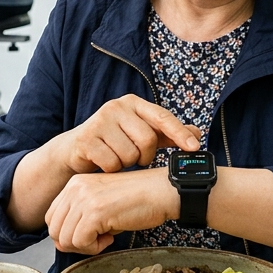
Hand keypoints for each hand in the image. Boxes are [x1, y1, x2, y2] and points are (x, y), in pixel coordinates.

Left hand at [45, 168, 177, 253]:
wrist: (163, 191)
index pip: (51, 217)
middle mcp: (75, 188)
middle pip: (54, 230)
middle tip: (97, 240)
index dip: (67, 233)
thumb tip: (62, 243)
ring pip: (65, 239)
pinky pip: (81, 242)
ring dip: (86, 246)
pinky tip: (110, 237)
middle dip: (74, 243)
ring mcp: (83, 199)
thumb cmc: (139, 199)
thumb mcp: (101, 204)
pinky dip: (95, 248)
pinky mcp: (95, 212)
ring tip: (106, 237)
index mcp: (74, 184)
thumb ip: (80, 219)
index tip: (89, 235)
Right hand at [54, 94, 200, 174]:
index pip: (162, 117)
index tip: (194, 147)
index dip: (179, 133)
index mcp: (133, 103)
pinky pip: (112, 163)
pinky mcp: (87, 139)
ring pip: (130, 154)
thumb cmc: (113, 141)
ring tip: (117, 157)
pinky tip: (104, 163)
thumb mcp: (140, 133)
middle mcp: (116, 107)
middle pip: (148, 140)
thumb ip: (167, 134)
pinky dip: (112, 169)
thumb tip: (197, 133)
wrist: (75, 149)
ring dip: (127, 163)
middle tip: (136, 158)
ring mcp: (100, 121)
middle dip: (145, 156)